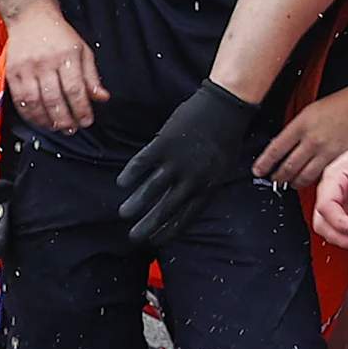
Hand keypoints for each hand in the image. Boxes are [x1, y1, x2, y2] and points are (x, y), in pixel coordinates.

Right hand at [3, 7, 107, 132]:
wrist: (31, 17)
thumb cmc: (59, 35)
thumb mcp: (83, 50)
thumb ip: (92, 76)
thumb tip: (102, 97)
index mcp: (66, 56)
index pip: (75, 89)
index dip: (82, 109)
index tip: (87, 120)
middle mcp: (45, 63)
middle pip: (54, 98)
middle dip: (65, 119)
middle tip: (72, 129)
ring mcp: (26, 68)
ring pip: (35, 101)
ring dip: (46, 119)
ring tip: (57, 127)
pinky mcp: (12, 72)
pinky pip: (19, 99)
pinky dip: (29, 113)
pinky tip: (39, 120)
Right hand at [116, 79, 264, 246]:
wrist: (225, 106)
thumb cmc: (225, 138)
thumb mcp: (222, 168)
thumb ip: (204, 187)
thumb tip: (184, 205)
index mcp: (210, 186)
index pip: (186, 216)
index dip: (169, 230)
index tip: (155, 242)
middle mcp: (193, 178)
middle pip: (165, 209)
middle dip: (148, 226)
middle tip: (134, 237)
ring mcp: (177, 161)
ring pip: (150, 190)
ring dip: (135, 204)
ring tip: (124, 213)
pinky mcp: (163, 144)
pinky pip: (141, 164)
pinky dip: (130, 174)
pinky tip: (122, 183)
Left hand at [255, 90, 347, 187]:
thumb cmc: (339, 105)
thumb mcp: (310, 110)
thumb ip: (296, 129)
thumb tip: (282, 145)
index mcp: (301, 125)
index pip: (276, 150)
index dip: (264, 163)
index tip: (258, 170)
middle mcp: (312, 140)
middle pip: (287, 167)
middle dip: (277, 176)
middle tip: (273, 179)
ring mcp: (326, 151)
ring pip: (303, 175)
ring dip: (293, 182)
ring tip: (290, 182)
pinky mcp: (339, 159)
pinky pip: (320, 175)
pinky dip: (311, 179)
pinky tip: (308, 179)